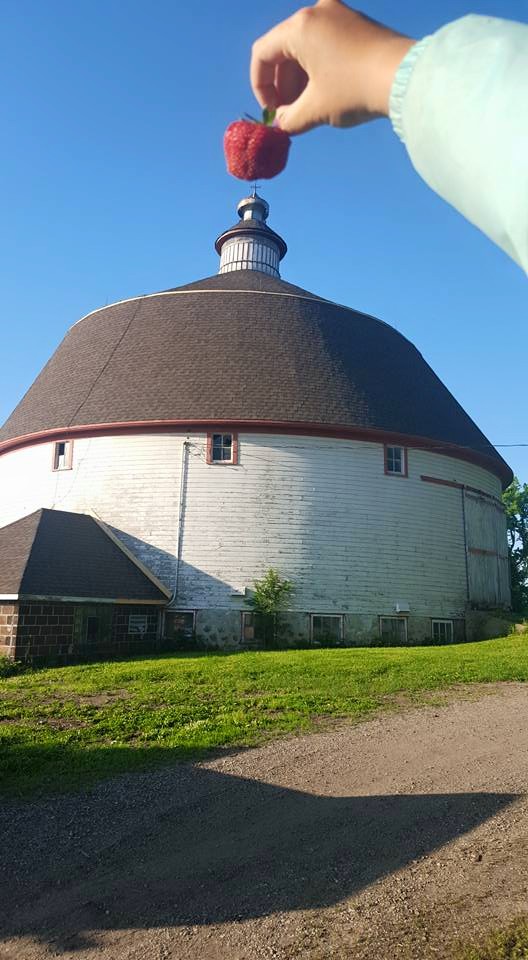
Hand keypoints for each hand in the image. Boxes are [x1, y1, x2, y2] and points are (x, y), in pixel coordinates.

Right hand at [250, 0, 414, 133]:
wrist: (406, 79)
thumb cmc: (355, 90)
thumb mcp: (315, 110)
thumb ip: (289, 119)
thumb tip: (281, 125)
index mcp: (299, 27)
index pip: (262, 54)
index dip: (260, 87)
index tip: (272, 112)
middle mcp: (317, 12)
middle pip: (284, 50)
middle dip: (283, 86)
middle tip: (290, 115)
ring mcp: (339, 14)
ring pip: (305, 48)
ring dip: (300, 80)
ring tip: (308, 109)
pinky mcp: (356, 23)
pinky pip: (325, 44)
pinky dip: (318, 69)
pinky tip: (326, 94)